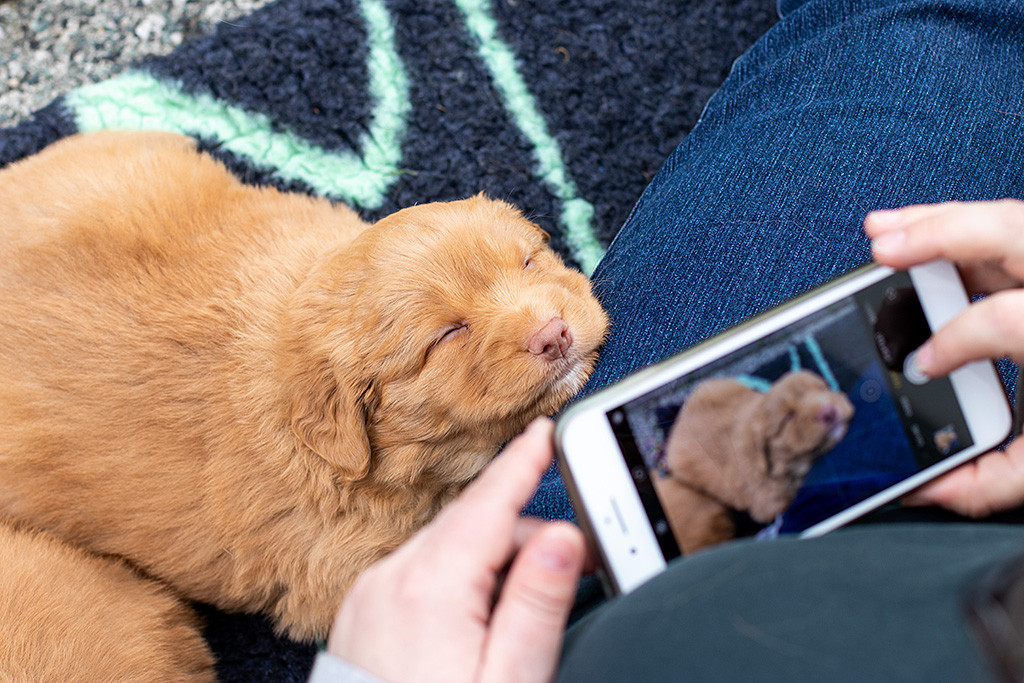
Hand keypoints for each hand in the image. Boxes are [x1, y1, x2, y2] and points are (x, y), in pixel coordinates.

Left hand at [326, 418, 587, 682]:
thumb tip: (564, 535)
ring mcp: (369, 594)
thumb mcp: (509, 678)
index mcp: (430, 587)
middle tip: (569, 568)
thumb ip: (536, 602)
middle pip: (470, 526)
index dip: (522, 463)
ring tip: (519, 616)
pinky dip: (456, 578)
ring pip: (445, 548)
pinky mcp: (362, 612)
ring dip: (489, 561)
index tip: (545, 431)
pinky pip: (419, 571)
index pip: (489, 504)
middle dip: (521, 535)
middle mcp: (390, 578)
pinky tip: (475, 621)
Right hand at [865, 199, 1023, 515]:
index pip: (1002, 319)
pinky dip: (960, 224)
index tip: (922, 366)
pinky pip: (1009, 227)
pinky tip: (921, 230)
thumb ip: (991, 480)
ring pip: (1007, 218)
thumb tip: (925, 488)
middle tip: (882, 252)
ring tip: (883, 230)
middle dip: (938, 239)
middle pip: (1010, 233)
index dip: (951, 339)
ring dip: (937, 222)